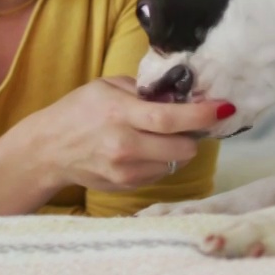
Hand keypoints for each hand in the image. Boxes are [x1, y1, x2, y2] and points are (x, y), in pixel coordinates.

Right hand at [18, 76, 234, 193]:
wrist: (49, 149)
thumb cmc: (79, 111)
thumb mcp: (108, 86)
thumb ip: (145, 91)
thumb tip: (183, 95)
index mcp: (120, 114)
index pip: (170, 119)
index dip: (202, 115)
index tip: (225, 108)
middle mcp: (124, 147)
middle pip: (182, 147)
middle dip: (193, 135)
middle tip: (189, 122)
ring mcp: (125, 172)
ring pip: (175, 163)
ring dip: (176, 148)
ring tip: (157, 135)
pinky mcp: (126, 187)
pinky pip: (160, 174)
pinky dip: (160, 161)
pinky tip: (143, 150)